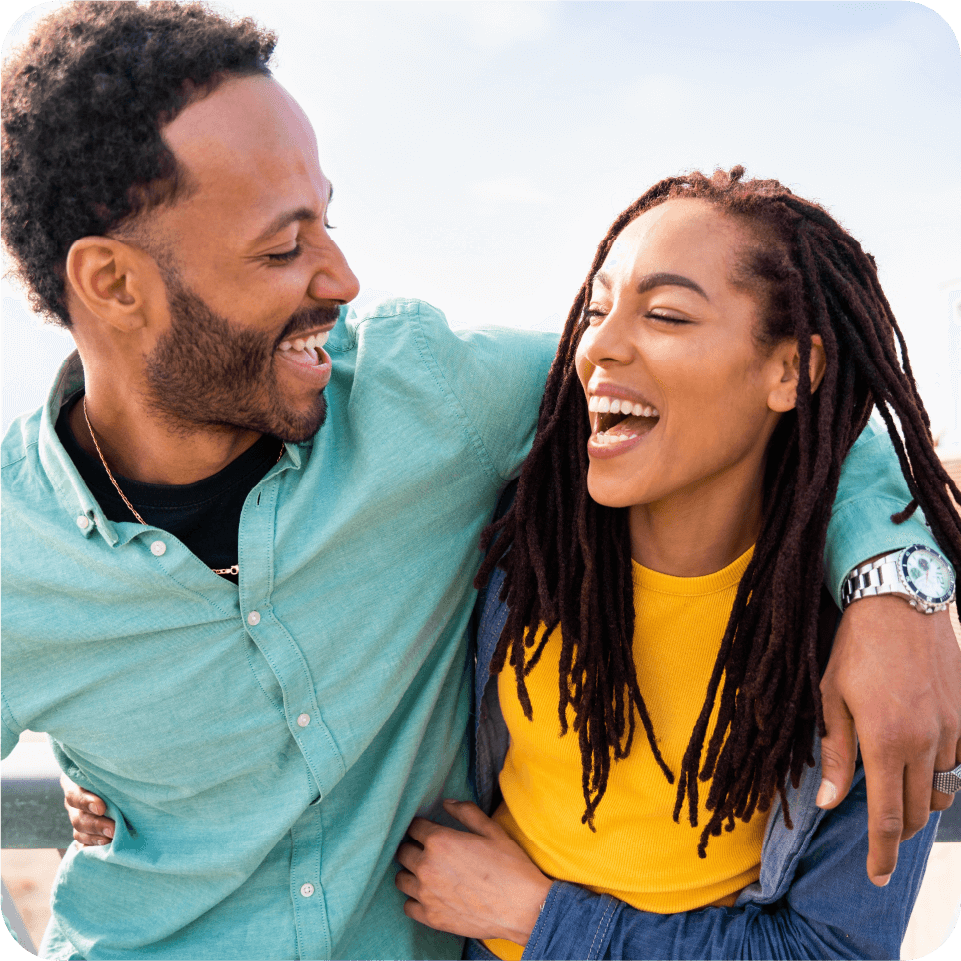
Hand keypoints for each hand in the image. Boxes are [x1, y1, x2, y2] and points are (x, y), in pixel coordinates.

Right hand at [61, 772, 114, 844]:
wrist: (118, 777)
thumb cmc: (118, 769)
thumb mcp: (111, 768)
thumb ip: (113, 773)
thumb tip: (131, 772)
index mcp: (76, 782)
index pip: (75, 794)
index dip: (86, 802)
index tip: (101, 807)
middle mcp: (74, 801)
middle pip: (78, 818)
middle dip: (96, 825)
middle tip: (113, 829)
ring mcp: (77, 817)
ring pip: (79, 832)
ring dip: (95, 838)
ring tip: (111, 840)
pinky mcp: (83, 832)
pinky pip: (81, 845)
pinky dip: (90, 848)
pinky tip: (102, 851)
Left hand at [395, 799, 552, 943]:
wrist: (524, 908)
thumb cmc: (511, 866)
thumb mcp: (492, 830)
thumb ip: (466, 812)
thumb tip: (447, 803)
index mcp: (440, 841)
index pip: (414, 827)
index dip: (422, 826)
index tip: (428, 830)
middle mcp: (427, 867)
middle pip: (402, 851)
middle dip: (413, 847)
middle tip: (427, 851)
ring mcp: (426, 895)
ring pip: (400, 879)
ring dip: (411, 873)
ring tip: (427, 873)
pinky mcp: (431, 918)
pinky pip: (408, 906)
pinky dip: (415, 900)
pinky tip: (431, 896)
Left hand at [818, 595, 960, 885]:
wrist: (900, 604)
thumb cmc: (855, 649)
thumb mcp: (829, 698)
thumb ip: (832, 754)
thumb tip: (826, 802)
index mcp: (886, 743)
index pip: (885, 817)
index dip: (881, 853)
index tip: (876, 876)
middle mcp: (926, 744)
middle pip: (915, 812)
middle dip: (896, 831)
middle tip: (878, 836)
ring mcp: (951, 731)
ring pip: (940, 791)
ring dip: (917, 803)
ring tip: (893, 798)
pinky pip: (956, 763)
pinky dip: (936, 775)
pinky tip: (915, 763)